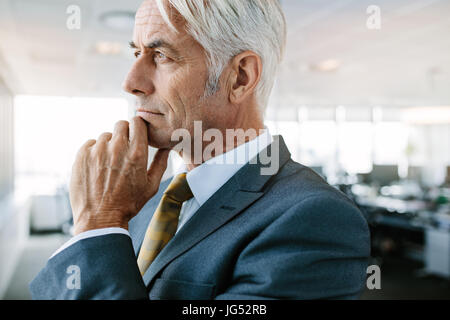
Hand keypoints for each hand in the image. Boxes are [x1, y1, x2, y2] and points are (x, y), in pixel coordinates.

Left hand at [69, 116, 169, 234]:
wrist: (100, 219)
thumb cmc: (128, 204)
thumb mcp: (151, 186)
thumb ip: (161, 163)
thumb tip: (166, 147)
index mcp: (137, 153)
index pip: (137, 122)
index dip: (138, 126)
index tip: (138, 134)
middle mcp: (117, 148)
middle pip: (121, 124)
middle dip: (125, 133)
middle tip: (124, 149)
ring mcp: (97, 151)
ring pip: (106, 136)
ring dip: (109, 144)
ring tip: (110, 163)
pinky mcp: (82, 156)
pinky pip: (90, 144)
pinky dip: (95, 151)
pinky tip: (98, 167)